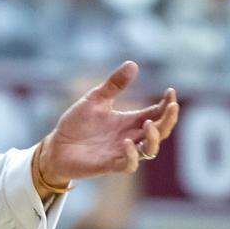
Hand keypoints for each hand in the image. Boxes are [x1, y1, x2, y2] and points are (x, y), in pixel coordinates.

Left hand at [37, 62, 178, 191]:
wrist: (57, 146)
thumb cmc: (77, 123)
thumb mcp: (95, 99)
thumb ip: (114, 85)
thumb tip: (133, 64)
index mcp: (129, 121)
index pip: (156, 113)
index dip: (167, 105)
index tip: (170, 91)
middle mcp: (130, 137)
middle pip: (159, 132)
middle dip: (169, 120)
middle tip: (172, 106)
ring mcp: (121, 152)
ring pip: (149, 150)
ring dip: (153, 138)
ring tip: (149, 124)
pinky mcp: (109, 165)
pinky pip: (129, 165)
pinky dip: (132, 156)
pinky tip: (126, 143)